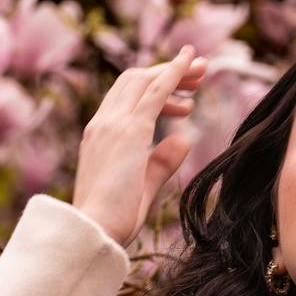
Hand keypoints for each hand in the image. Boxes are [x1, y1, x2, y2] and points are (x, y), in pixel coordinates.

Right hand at [72, 44, 207, 247]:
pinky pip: (154, 92)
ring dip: (175, 71)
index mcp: (99, 136)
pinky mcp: (129, 132)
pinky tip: (191, 63)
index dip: (155, 89)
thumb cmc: (112, 220)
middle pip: (135, 81)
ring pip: (143, 81)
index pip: (126, 98)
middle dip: (168, 72)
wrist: (93, 231)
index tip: (184, 98)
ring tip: (202, 71)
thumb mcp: (141, 186)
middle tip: (200, 73)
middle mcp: (102, 124)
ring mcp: (113, 125)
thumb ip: (160, 162)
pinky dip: (174, 74)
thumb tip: (183, 140)